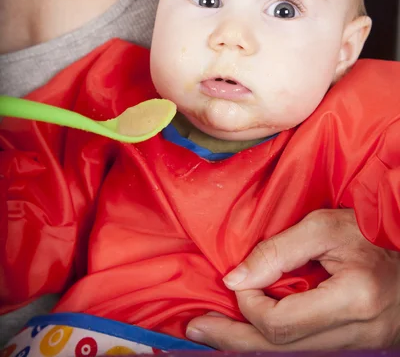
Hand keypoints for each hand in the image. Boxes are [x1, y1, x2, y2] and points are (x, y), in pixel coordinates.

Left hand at [187, 209, 399, 349]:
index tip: (237, 280)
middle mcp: (355, 336)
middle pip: (279, 351)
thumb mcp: (325, 227)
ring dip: (247, 344)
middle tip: (196, 329)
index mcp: (351, 301)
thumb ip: (278, 250)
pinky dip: (270, 342)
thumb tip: (234, 279)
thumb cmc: (371, 236)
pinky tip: (249, 331)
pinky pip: (302, 351)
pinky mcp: (351, 349)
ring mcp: (355, 349)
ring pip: (289, 356)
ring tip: (214, 332)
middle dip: (232, 339)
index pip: (280, 323)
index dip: (249, 305)